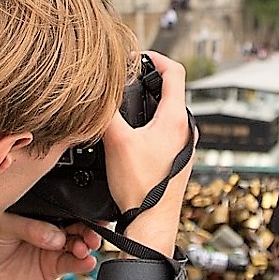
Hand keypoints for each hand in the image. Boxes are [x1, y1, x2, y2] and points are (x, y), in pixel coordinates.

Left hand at [0, 215, 101, 279]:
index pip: (65, 207)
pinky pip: (73, 264)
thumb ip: (30, 228)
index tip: (92, 212)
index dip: (80, 209)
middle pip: (79, 225)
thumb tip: (57, 238)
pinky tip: (87, 261)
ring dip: (87, 245)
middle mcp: (51, 227)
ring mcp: (54, 248)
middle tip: (91, 234)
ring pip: (80, 244)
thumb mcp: (3, 225)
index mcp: (41, 211)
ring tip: (83, 248)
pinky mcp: (53, 268)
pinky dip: (83, 263)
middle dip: (89, 228)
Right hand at [98, 52, 194, 252]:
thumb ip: (105, 112)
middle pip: (171, 91)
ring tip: (127, 101)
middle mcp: (185, 130)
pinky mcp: (177, 159)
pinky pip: (165, 130)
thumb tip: (93, 92)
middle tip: (127, 76)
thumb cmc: (140, 188)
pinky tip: (132, 131)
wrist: (151, 223)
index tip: (138, 55)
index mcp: (176, 119)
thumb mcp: (116, 142)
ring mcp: (183, 145)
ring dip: (148, 102)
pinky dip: (150, 122)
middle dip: (149, 79)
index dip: (156, 57)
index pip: (175, 72)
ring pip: (167, 112)